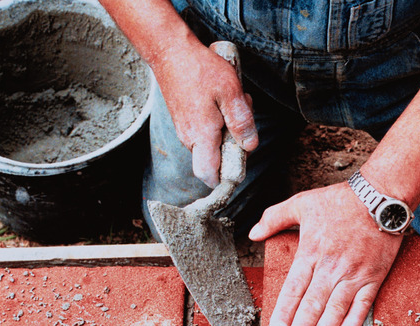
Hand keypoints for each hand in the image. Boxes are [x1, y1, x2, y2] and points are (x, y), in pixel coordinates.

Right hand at [153, 40, 257, 186]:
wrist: (170, 51)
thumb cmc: (200, 69)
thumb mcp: (230, 92)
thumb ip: (242, 121)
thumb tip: (249, 146)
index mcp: (201, 136)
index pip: (209, 176)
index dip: (225, 178)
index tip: (240, 164)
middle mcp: (189, 138)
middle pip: (215, 160)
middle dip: (234, 145)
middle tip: (242, 118)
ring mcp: (185, 130)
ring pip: (212, 144)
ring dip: (228, 130)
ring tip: (232, 102)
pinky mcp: (184, 120)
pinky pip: (206, 131)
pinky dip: (218, 121)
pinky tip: (222, 100)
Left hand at [249, 183, 402, 325]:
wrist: (380, 196)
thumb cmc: (340, 200)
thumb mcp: (302, 202)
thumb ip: (275, 218)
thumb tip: (253, 233)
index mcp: (311, 251)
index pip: (294, 289)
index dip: (284, 313)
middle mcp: (331, 267)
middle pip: (312, 305)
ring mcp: (354, 273)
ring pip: (335, 309)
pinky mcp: (374, 276)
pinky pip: (363, 302)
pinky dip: (355, 320)